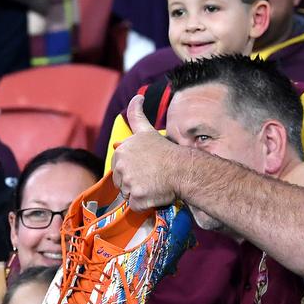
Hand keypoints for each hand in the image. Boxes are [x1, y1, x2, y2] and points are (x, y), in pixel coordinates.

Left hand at [110, 95, 180, 210]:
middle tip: (152, 177)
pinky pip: (136, 206)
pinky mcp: (136, 197)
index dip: (134, 170)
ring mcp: (128, 182)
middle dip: (135, 182)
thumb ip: (137, 115)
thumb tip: (136, 97)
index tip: (147, 167)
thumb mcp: (147, 131)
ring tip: (155, 184)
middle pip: (122, 182)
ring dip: (141, 193)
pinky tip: (156, 194)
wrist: (184, 168)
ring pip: (129, 195)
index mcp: (121, 151)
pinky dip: (146, 204)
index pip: (120, 168)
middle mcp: (121, 165)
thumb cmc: (167, 151)